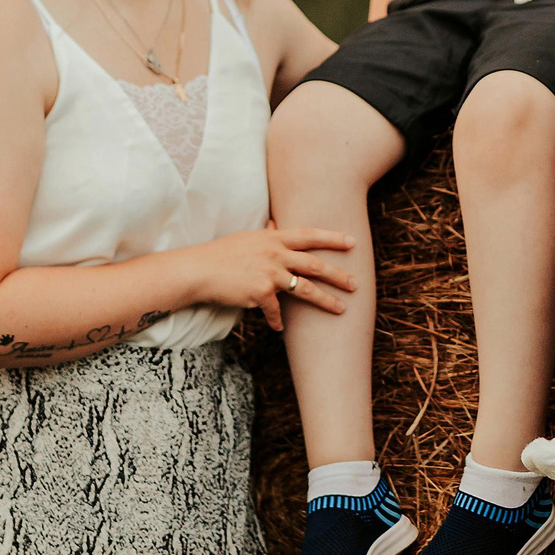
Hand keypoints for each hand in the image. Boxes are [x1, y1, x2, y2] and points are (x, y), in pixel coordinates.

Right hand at [186, 227, 356, 330]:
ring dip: (326, 301)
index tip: (352, 242)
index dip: (333, 238)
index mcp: (273, 238)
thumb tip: (275, 225)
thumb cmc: (220, 254)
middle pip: (315, 265)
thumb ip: (265, 234)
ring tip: (341, 309)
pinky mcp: (261, 292)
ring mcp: (270, 273)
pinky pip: (276, 311)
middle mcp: (275, 254)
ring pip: (306, 289)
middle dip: (339, 275)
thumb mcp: (245, 238)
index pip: (310, 235)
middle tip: (356, 284)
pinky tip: (280, 329)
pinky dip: (278, 322)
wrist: (198, 270)